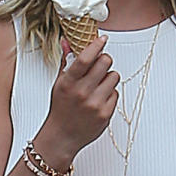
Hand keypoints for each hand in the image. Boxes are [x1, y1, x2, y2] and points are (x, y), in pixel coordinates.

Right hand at [43, 34, 118, 157]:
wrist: (62, 136)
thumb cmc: (61, 109)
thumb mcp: (59, 84)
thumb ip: (66, 62)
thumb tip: (67, 42)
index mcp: (68, 83)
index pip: (85, 58)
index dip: (96, 45)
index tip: (102, 39)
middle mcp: (82, 93)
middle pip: (105, 63)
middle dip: (104, 60)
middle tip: (100, 64)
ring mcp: (95, 104)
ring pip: (114, 77)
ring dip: (108, 77)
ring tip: (99, 84)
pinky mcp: (106, 113)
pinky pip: (116, 93)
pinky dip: (110, 93)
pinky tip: (100, 98)